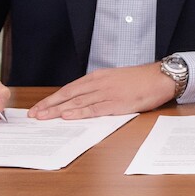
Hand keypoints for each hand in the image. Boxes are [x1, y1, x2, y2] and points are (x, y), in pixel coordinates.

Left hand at [28, 63, 175, 119]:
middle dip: (49, 105)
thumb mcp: (116, 79)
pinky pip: (94, 109)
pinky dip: (79, 113)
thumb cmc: (141, 80)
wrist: (161, 77)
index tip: (39, 107)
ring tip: (44, 117)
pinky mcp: (117, 103)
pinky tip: (67, 116)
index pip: (69, 89)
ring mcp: (107, 93)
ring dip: (58, 111)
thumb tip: (84, 101)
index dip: (52, 99)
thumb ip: (99, 88)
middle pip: (68, 95)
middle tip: (34, 115)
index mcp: (98, 77)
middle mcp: (99, 83)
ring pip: (77, 102)